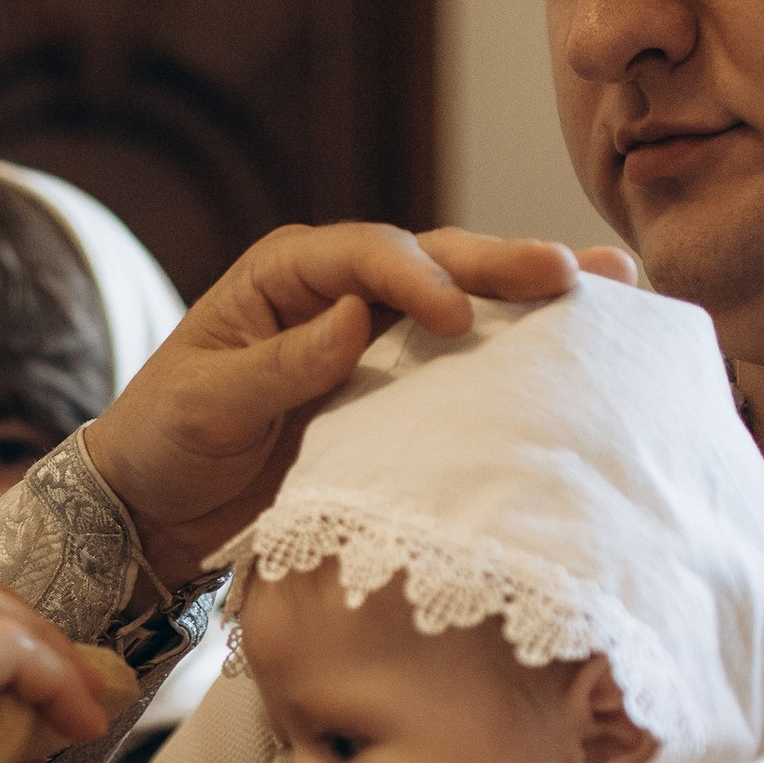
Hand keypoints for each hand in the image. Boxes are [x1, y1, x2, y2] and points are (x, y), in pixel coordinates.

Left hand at [83, 220, 637, 586]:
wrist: (152, 507)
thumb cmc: (164, 442)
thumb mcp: (207, 405)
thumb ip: (280, 365)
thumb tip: (357, 318)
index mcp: (285, 274)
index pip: (365, 255)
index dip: (415, 276)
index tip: (455, 317)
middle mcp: (338, 290)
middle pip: (431, 259)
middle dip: (500, 264)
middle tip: (570, 274)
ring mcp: (372, 336)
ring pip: (460, 297)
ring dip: (527, 294)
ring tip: (612, 286)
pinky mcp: (392, 387)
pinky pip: (459, 358)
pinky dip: (514, 349)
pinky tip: (577, 347)